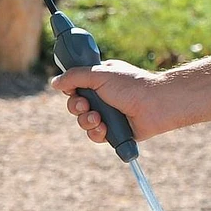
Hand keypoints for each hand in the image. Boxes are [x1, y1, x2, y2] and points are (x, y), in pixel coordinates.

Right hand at [50, 59, 165, 144]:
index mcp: (99, 79)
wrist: (155, 105)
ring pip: (83, 122)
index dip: (71, 90)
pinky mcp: (114, 131)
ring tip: (99, 119)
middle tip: (85, 105)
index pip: (75, 85)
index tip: (73, 91)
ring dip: (86, 121)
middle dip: (77, 107)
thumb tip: (54, 82)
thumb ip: (75, 77)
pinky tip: (104, 129)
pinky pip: (95, 136)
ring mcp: (108, 114)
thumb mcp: (99, 74)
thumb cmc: (131, 85)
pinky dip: (97, 133)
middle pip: (76, 105)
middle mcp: (102, 97)